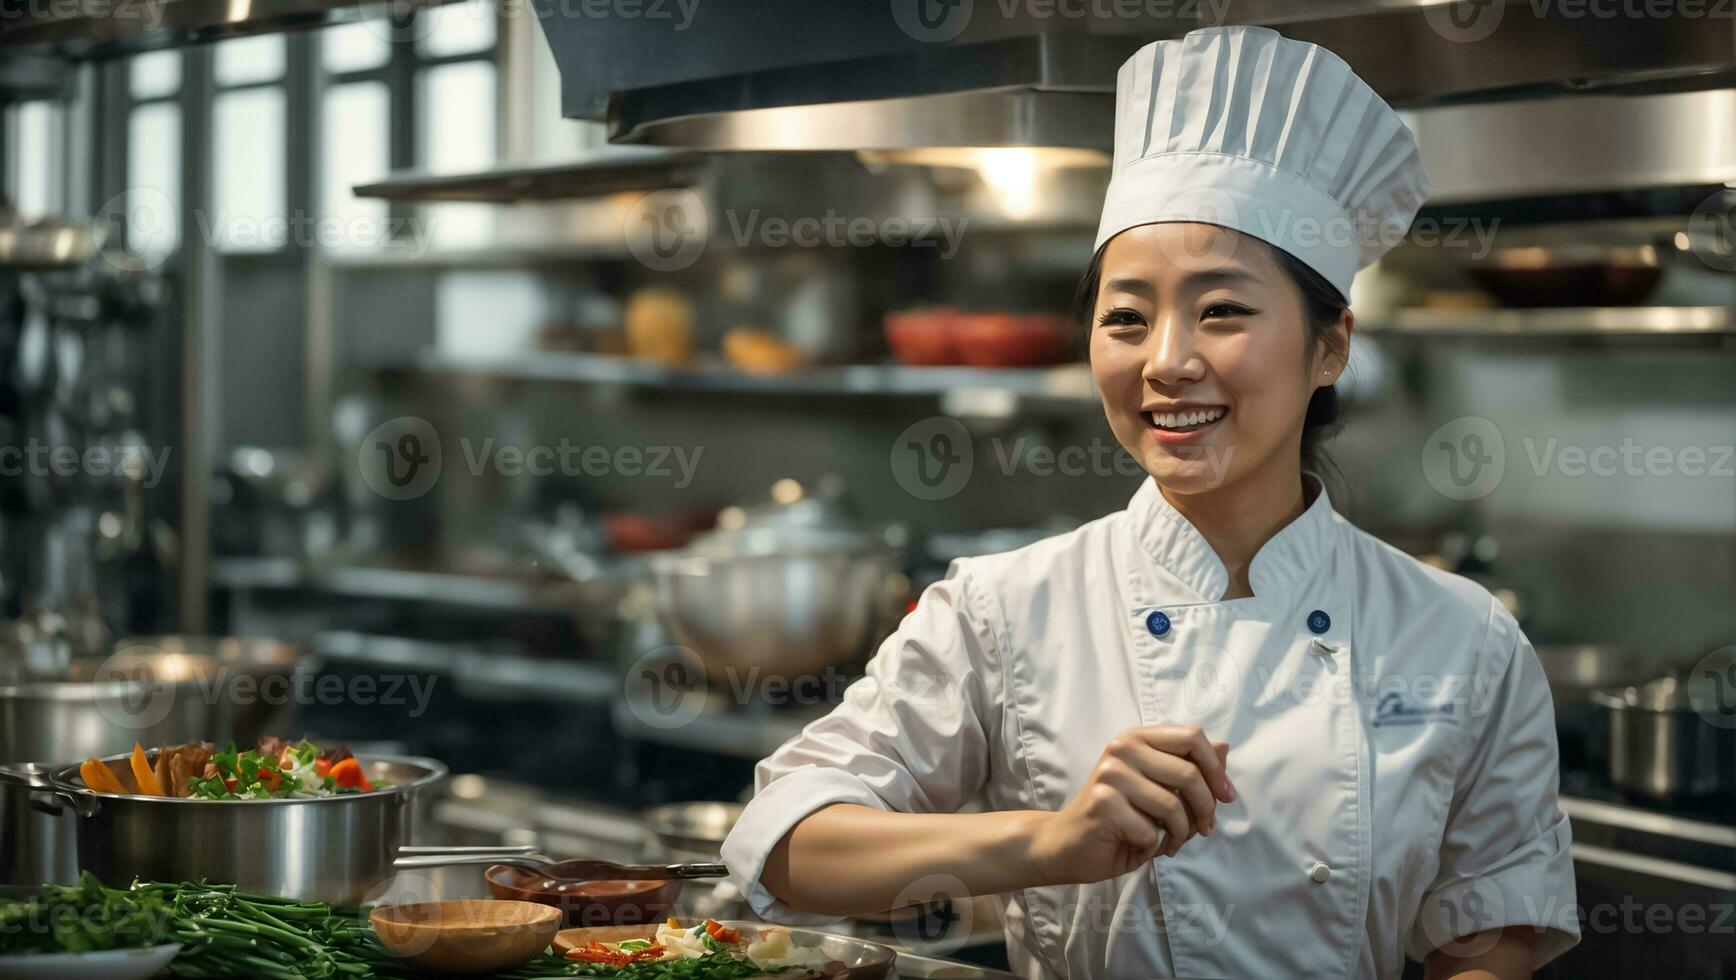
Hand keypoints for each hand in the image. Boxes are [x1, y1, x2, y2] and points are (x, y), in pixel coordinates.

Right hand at [1026, 725, 1235, 884]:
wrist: (1066, 845)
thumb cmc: (1118, 818)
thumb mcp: (1158, 790)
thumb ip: (1189, 768)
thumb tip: (1225, 746)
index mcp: (1137, 738)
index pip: (1192, 736)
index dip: (1216, 768)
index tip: (1225, 796)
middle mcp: (1122, 748)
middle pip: (1189, 773)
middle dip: (1205, 808)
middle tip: (1205, 829)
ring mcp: (1110, 774)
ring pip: (1173, 805)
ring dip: (1181, 833)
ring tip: (1171, 842)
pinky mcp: (1103, 804)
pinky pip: (1151, 830)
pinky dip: (1154, 846)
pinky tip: (1141, 846)